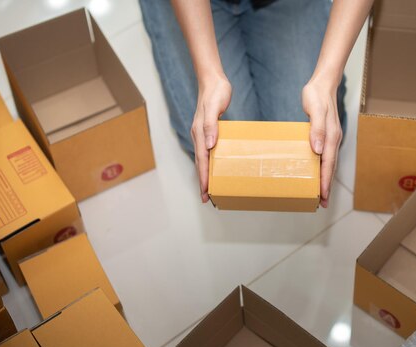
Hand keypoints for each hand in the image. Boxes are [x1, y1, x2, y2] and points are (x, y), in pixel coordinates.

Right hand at [191, 74, 231, 202]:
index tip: (205, 192)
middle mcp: (199, 135)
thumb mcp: (215, 107)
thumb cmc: (216, 93)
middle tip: (206, 198)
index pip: (201, 160)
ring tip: (209, 188)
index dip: (203, 177)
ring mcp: (202, 133)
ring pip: (202, 159)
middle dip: (202, 181)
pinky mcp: (208, 131)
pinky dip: (209, 163)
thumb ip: (211, 126)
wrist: (213, 80)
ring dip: (205, 174)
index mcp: (199, 132)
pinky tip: (215, 167)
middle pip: (199, 163)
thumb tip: (209, 145)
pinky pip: (207, 151)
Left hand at [302, 77, 341, 207]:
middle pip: (331, 167)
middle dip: (327, 186)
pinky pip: (326, 156)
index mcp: (331, 136)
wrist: (323, 83)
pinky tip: (317, 172)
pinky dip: (323, 167)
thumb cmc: (316, 95)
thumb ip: (316, 129)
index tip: (323, 196)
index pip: (328, 164)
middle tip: (323, 203)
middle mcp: (333, 140)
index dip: (325, 181)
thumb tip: (317, 149)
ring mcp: (331, 138)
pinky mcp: (326, 135)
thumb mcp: (315, 109)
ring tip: (322, 194)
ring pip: (329, 163)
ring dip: (326, 179)